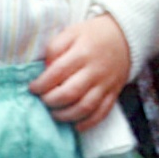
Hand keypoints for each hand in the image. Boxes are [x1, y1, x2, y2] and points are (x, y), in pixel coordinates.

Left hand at [30, 14, 130, 131]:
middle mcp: (95, 71)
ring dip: (66, 115)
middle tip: (43, 100)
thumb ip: (55, 48)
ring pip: (85, 107)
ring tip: (54, 113)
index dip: (42, 84)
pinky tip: (75, 125)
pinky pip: (101, 114)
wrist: (125, 38)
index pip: (58, 72)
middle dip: (51, 101)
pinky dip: (87, 123)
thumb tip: (45, 70)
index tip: (33, 88)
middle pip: (70, 93)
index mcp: (82, 53)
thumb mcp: (71, 32)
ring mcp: (105, 85)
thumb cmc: (93, 36)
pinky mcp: (113, 94)